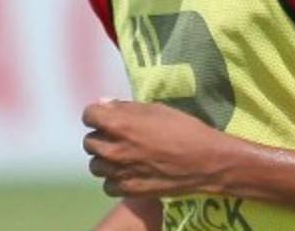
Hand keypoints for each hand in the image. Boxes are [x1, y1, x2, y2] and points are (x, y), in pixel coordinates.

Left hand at [82, 99, 230, 198]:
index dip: (98, 114)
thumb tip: (104, 104)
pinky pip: (108, 185)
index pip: (89, 115)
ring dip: (106, 159)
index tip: (108, 117)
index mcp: (119, 124)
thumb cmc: (184, 129)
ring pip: (96, 165)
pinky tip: (129, 173)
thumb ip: (126, 108)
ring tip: (124, 156)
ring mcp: (119, 172)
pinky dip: (115, 179)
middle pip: (89, 142)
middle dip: (101, 136)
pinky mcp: (127, 190)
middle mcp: (114, 149)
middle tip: (119, 137)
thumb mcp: (157, 109)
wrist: (205, 162)